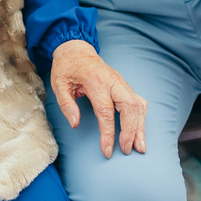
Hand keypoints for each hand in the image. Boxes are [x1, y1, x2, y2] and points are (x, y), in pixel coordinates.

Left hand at [49, 40, 147, 157]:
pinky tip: (140, 132)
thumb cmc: (67, 67)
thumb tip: (75, 123)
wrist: (77, 49)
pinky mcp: (125, 85)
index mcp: (96, 81)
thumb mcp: (59, 83)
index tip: (107, 150)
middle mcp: (113, 81)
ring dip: (141, 127)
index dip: (108, 133)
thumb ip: (66, 104)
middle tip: (126, 150)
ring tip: (140, 147)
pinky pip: (138, 102)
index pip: (106, 111)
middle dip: (131, 132)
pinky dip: (141, 118)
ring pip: (138, 105)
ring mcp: (121, 82)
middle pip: (130, 108)